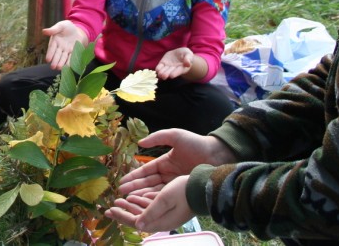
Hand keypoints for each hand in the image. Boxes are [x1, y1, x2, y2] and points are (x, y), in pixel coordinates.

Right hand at [42, 21, 86, 69]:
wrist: (77, 30)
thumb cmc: (67, 27)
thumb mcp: (61, 26)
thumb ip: (54, 29)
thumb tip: (44, 31)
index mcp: (55, 40)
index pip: (52, 48)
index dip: (50, 54)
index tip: (47, 60)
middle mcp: (60, 47)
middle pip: (57, 54)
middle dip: (55, 61)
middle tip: (53, 67)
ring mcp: (66, 50)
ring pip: (63, 57)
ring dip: (61, 63)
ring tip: (59, 68)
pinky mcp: (73, 52)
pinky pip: (71, 57)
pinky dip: (69, 62)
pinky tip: (68, 67)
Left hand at [107, 176, 191, 233]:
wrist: (203, 188)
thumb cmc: (183, 192)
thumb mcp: (164, 199)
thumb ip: (150, 211)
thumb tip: (137, 225)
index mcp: (161, 221)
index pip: (136, 222)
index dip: (122, 217)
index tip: (110, 210)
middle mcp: (163, 221)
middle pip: (139, 219)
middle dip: (124, 212)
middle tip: (110, 207)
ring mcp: (167, 215)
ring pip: (144, 213)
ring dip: (131, 207)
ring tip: (120, 200)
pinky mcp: (170, 209)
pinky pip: (152, 208)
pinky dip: (141, 203)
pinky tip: (135, 198)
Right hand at [115, 128, 235, 196]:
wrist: (217, 154)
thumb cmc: (196, 143)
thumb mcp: (174, 136)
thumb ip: (157, 138)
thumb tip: (140, 142)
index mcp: (165, 162)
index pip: (146, 171)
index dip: (134, 176)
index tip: (122, 181)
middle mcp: (169, 174)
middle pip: (148, 183)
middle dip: (134, 188)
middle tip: (121, 193)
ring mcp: (176, 184)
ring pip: (156, 191)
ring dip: (143, 195)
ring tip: (130, 200)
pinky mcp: (183, 190)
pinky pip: (167, 196)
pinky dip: (156, 199)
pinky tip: (146, 204)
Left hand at [156, 48, 193, 79]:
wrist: (179, 53)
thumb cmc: (186, 55)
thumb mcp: (188, 54)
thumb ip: (188, 58)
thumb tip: (188, 64)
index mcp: (182, 68)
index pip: (178, 71)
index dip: (175, 73)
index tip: (171, 76)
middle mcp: (174, 69)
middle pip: (170, 72)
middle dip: (166, 74)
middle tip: (163, 76)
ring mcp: (168, 67)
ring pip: (164, 71)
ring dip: (161, 73)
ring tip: (159, 74)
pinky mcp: (163, 63)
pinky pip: (160, 67)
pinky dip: (158, 69)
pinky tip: (156, 70)